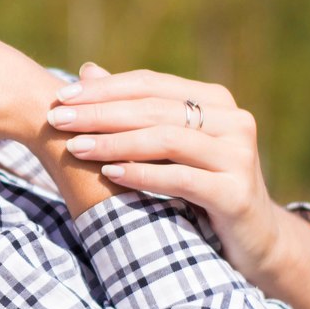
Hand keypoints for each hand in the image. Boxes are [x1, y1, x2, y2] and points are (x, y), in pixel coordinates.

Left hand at [48, 64, 309, 308]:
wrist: (252, 239)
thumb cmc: (200, 185)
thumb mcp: (166, 145)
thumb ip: (132, 108)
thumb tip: (87, 69)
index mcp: (216, 100)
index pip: (150, 84)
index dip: (104, 88)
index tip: (61, 96)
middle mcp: (233, 120)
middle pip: (154, 108)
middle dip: (100, 113)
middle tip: (57, 119)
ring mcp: (239, 155)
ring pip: (167, 139)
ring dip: (115, 141)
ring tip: (75, 146)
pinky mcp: (237, 192)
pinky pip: (181, 177)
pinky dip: (141, 174)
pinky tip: (109, 173)